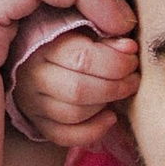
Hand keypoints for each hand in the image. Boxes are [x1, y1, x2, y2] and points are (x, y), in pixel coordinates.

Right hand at [14, 26, 141, 150]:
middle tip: (133, 80)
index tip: (132, 59)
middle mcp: (32, 77)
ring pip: (74, 114)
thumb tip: (130, 48)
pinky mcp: (38, 124)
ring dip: (106, 105)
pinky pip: (65, 137)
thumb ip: (104, 35)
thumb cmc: (64, 39)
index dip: (116, 62)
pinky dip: (93, 131)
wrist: (34, 58)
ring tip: (121, 92)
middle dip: (116, 86)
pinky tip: (110, 117)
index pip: (82, 58)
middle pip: (78, 90)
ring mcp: (32, 104)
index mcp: (40, 45)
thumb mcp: (80, 28)